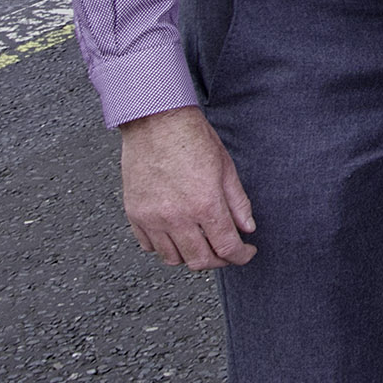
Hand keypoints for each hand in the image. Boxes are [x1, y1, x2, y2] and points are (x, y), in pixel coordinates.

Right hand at [119, 105, 255, 269]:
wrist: (155, 121)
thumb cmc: (191, 137)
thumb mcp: (226, 168)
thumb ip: (238, 203)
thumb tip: (247, 228)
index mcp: (205, 205)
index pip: (227, 248)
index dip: (241, 255)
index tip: (246, 252)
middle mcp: (177, 217)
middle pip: (200, 260)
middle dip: (218, 260)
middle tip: (226, 251)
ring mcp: (153, 218)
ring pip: (173, 259)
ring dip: (190, 256)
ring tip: (201, 244)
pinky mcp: (135, 214)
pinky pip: (149, 246)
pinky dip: (163, 247)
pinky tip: (175, 234)